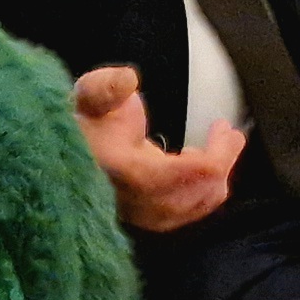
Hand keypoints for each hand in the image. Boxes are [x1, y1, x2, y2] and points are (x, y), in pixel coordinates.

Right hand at [70, 64, 242, 232]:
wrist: (67, 153)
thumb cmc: (86, 121)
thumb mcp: (89, 95)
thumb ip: (105, 86)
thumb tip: (128, 81)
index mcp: (121, 171)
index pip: (175, 177)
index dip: (210, 156)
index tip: (222, 127)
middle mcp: (130, 200)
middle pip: (191, 196)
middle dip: (220, 164)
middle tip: (231, 134)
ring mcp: (139, 214)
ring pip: (192, 208)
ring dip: (214, 179)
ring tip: (221, 148)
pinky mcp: (147, 219)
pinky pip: (185, 214)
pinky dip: (203, 192)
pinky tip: (201, 168)